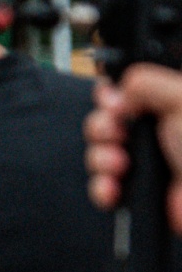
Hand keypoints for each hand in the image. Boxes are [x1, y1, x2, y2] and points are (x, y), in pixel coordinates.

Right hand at [87, 65, 181, 232]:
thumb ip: (145, 83)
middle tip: (116, 134)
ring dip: (100, 159)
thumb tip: (116, 92)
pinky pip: (101, 184)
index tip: (115, 105)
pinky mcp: (136, 188)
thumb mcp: (180, 99)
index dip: (110, 97)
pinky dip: (102, 187)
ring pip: (98, 152)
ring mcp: (144, 160)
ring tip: (119, 164)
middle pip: (104, 120)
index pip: (124, 90)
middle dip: (101, 129)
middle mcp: (155, 130)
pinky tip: (114, 187)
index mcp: (167, 103)